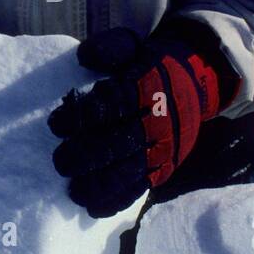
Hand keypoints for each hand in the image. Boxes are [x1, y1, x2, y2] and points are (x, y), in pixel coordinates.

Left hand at [48, 23, 238, 217]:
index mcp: (149, 87)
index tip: (55, 125)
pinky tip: (93, 208)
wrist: (198, 81)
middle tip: (59, 162)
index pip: (112, 105)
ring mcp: (164, 147)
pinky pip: (140, 188)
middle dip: (84, 156)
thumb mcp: (134, 45)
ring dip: (97, 185)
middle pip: (118, 143)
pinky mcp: (166, 167)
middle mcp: (159, 121)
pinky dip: (116, 201)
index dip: (80, 117)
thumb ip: (110, 48)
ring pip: (128, 172)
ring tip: (72, 190)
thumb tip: (84, 57)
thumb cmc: (151, 65)